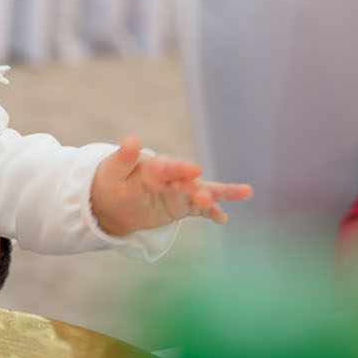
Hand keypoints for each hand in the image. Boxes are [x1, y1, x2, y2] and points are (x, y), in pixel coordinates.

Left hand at [90, 136, 252, 235]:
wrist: (112, 200)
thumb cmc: (111, 182)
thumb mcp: (112, 172)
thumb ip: (123, 158)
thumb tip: (132, 139)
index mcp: (153, 166)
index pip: (168, 166)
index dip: (179, 168)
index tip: (192, 171)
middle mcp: (171, 177)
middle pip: (188, 181)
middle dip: (198, 188)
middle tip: (207, 197)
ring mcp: (179, 191)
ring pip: (202, 191)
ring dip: (218, 195)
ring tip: (246, 192)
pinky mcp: (182, 205)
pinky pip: (201, 209)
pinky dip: (212, 212)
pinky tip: (222, 219)